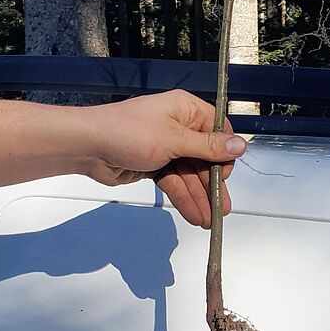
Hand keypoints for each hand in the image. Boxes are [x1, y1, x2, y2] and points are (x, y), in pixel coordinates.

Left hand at [83, 90, 246, 227]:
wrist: (87, 146)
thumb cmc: (128, 132)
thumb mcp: (174, 139)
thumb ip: (208, 147)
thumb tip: (241, 145)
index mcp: (186, 110)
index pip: (217, 131)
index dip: (223, 154)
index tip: (223, 174)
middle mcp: (179, 126)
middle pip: (204, 158)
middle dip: (212, 185)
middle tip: (223, 209)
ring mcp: (166, 147)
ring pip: (190, 175)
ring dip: (199, 197)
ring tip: (210, 220)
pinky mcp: (154, 165)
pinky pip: (175, 183)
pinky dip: (184, 198)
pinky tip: (194, 215)